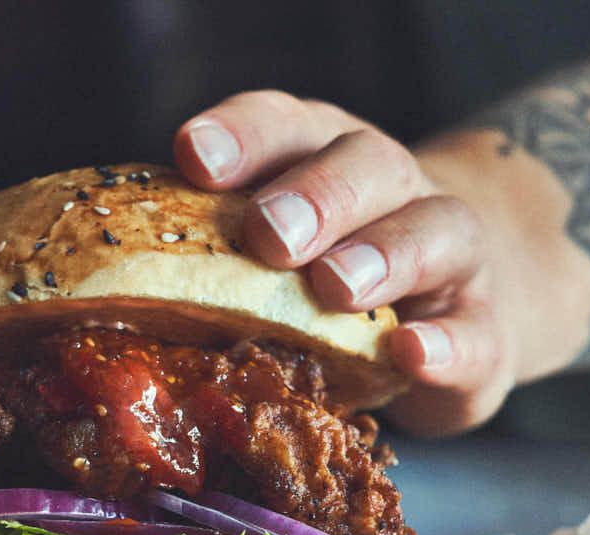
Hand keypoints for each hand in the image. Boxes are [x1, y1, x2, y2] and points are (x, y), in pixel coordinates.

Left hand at [173, 91, 512, 435]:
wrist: (459, 315)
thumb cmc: (329, 280)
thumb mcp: (276, 254)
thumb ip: (215, 255)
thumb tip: (105, 296)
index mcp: (323, 163)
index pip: (285, 126)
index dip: (241, 135)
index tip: (192, 155)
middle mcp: (393, 192)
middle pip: (364, 165)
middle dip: (314, 194)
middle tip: (269, 234)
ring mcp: (450, 259)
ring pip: (435, 231)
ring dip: (383, 255)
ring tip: (335, 287)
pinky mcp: (484, 333)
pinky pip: (474, 334)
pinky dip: (445, 346)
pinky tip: (410, 354)